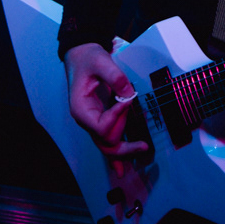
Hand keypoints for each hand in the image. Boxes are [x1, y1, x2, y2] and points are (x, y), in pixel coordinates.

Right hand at [64, 42, 147, 177]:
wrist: (81, 55)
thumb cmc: (88, 58)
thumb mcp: (101, 62)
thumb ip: (115, 77)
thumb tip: (130, 94)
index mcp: (80, 108)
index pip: (100, 126)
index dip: (117, 117)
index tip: (127, 100)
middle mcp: (85, 119)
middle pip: (104, 142)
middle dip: (124, 145)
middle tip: (143, 145)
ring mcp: (91, 121)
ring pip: (106, 145)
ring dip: (123, 151)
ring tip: (141, 151)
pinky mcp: (98, 118)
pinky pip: (105, 140)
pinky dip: (114, 154)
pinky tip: (120, 168)